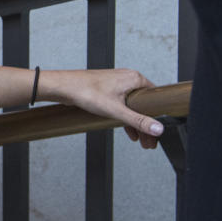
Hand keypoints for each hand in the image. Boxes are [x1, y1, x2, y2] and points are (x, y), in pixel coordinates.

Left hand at [38, 68, 160, 147]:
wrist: (63, 87)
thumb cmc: (86, 91)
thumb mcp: (116, 110)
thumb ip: (138, 121)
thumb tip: (157, 128)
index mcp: (135, 79)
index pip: (155, 100)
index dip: (158, 118)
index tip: (157, 133)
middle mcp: (128, 79)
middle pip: (145, 105)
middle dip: (147, 125)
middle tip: (149, 141)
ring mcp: (118, 83)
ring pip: (133, 107)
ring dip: (136, 124)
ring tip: (140, 140)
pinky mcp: (108, 89)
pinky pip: (123, 105)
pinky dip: (126, 118)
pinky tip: (128, 131)